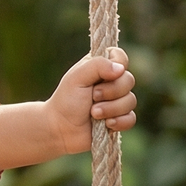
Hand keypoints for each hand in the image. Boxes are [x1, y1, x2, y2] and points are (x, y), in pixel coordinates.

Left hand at [0, 48, 136, 169]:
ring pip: (131, 101)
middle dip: (108, 93)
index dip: (116, 65)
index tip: (103, 74)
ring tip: (90, 114)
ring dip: (109, 110)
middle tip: (88, 100)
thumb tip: (119, 67)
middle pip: (130, 81)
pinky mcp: (116, 121)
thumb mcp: (77, 79)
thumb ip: (96, 66)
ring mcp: (115, 102)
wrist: (54, 129)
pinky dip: (118, 123)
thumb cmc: (61, 101)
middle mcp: (110, 83)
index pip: (122, 57)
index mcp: (101, 67)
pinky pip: (131, 120)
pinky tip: (102, 126)